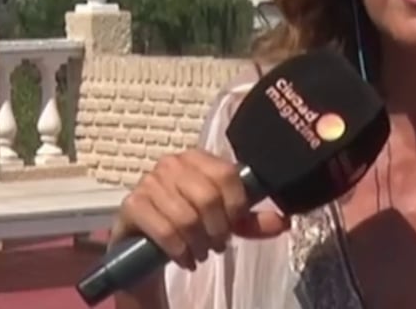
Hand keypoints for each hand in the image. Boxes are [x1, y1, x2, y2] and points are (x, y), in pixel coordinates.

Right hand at [110, 149, 289, 269]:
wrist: (146, 242)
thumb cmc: (189, 224)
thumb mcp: (224, 221)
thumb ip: (252, 221)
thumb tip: (283, 221)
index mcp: (197, 158)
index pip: (226, 174)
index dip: (236, 205)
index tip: (234, 224)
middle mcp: (171, 163)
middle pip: (208, 196)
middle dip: (218, 229)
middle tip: (218, 245)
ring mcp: (149, 182)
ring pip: (186, 217)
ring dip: (199, 244)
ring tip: (201, 253)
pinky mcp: (132, 204)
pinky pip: (164, 230)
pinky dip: (179, 250)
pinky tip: (184, 258)